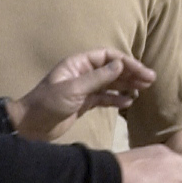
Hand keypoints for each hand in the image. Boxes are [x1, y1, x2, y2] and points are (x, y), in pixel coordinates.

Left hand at [11, 49, 156, 140]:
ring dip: (128, 86)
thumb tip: (120, 65)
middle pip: (112, 69)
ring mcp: (84, 89)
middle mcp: (83, 73)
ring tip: (144, 89)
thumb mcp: (74, 89)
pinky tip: (129, 102)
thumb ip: (98, 78)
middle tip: (150, 80)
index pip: (108, 57)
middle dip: (131, 73)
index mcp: (78, 64)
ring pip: (111, 84)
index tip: (142, 71)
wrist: (30, 125)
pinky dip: (118, 100)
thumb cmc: (48, 104)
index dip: (126, 62)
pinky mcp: (85, 103)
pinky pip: (105, 98)